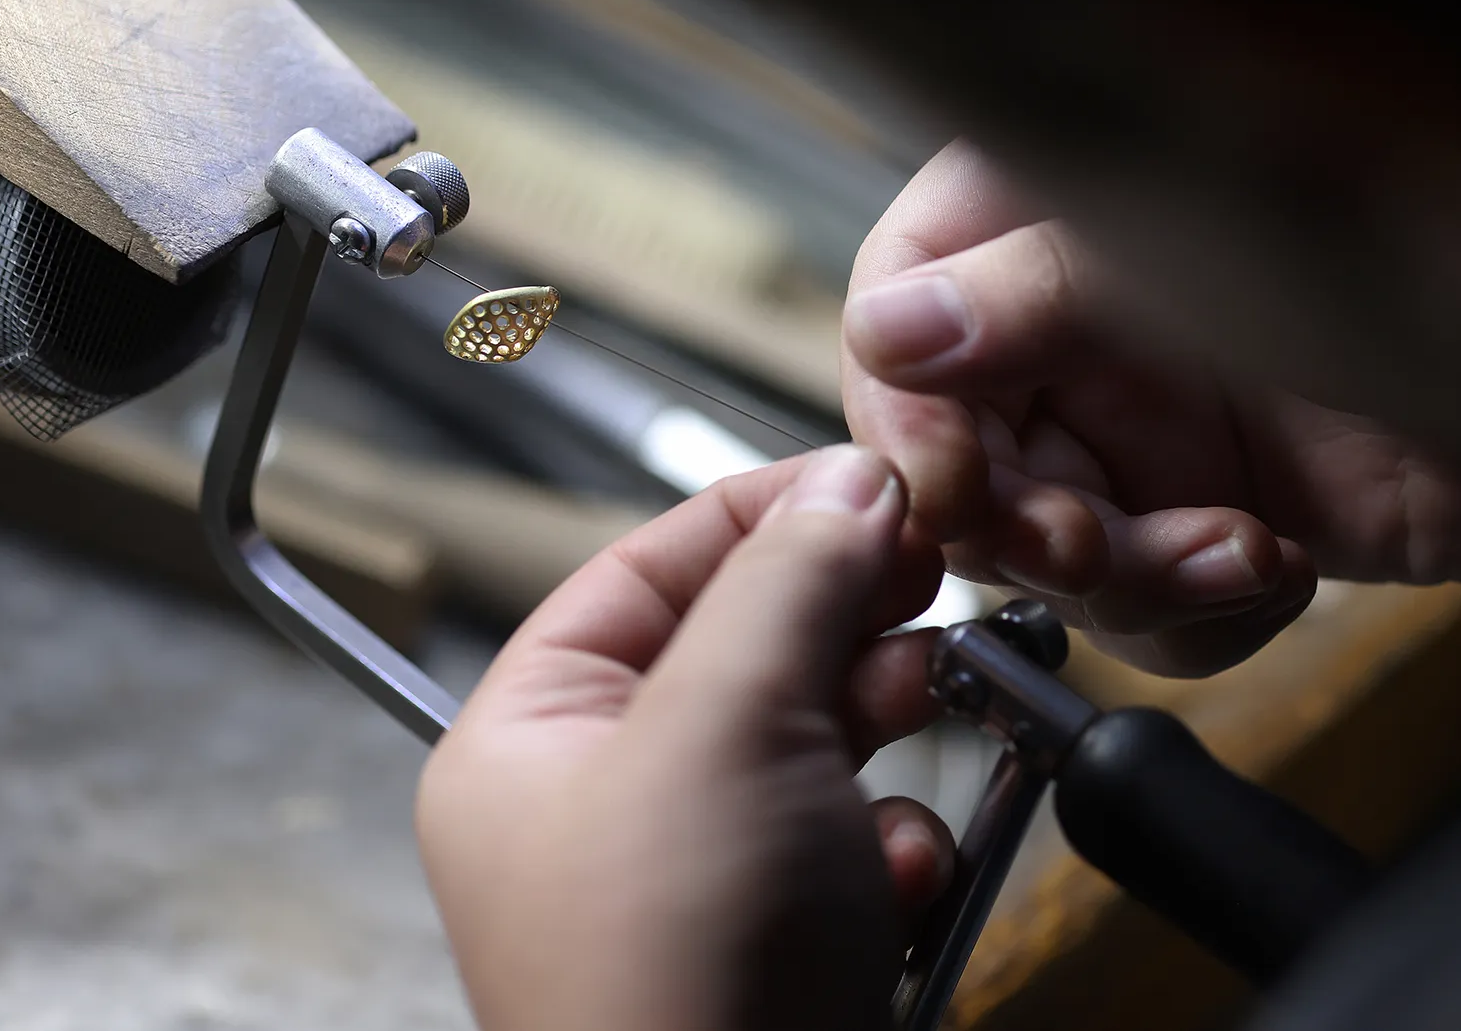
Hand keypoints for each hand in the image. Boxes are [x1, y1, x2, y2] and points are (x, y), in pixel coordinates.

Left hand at [418, 446, 953, 1030]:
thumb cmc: (673, 986)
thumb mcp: (725, 727)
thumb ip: (790, 580)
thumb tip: (846, 480)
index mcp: (532, 739)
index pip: (648, 566)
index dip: (764, 512)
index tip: (871, 481)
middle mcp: (606, 803)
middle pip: (746, 644)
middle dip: (845, 626)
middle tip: (925, 589)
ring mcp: (699, 879)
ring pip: (820, 739)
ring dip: (887, 733)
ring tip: (928, 722)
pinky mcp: (783, 941)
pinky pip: (859, 842)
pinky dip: (895, 850)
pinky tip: (895, 883)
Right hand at [842, 143, 1460, 675]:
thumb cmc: (1432, 231)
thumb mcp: (1206, 251)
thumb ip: (1043, 288)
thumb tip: (889, 333)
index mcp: (1061, 206)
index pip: (905, 296)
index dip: (907, 402)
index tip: (949, 476)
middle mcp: (1092, 316)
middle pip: (961, 445)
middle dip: (1019, 519)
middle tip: (1090, 545)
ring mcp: (1156, 423)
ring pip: (1047, 546)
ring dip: (1127, 577)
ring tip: (1235, 553)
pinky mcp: (1218, 514)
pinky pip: (1146, 609)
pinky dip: (1200, 616)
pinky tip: (1277, 569)